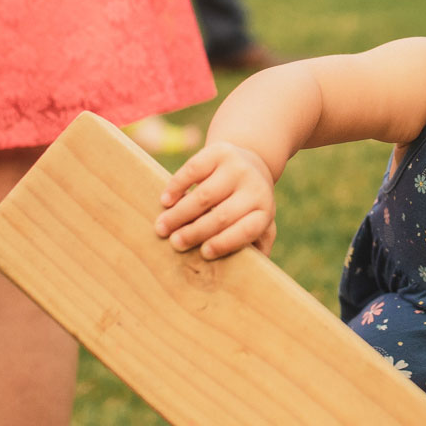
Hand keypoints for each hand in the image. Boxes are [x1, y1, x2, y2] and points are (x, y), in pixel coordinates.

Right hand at [155, 142, 277, 258]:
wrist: (250, 162)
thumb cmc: (248, 204)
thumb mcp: (260, 223)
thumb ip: (257, 246)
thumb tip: (249, 273)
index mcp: (264, 211)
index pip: (247, 231)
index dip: (225, 243)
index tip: (204, 253)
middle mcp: (255, 188)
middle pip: (222, 216)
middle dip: (195, 232)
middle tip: (174, 243)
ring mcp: (238, 168)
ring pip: (204, 195)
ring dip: (180, 213)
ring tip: (162, 226)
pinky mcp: (220, 152)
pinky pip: (194, 170)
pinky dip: (177, 186)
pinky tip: (165, 201)